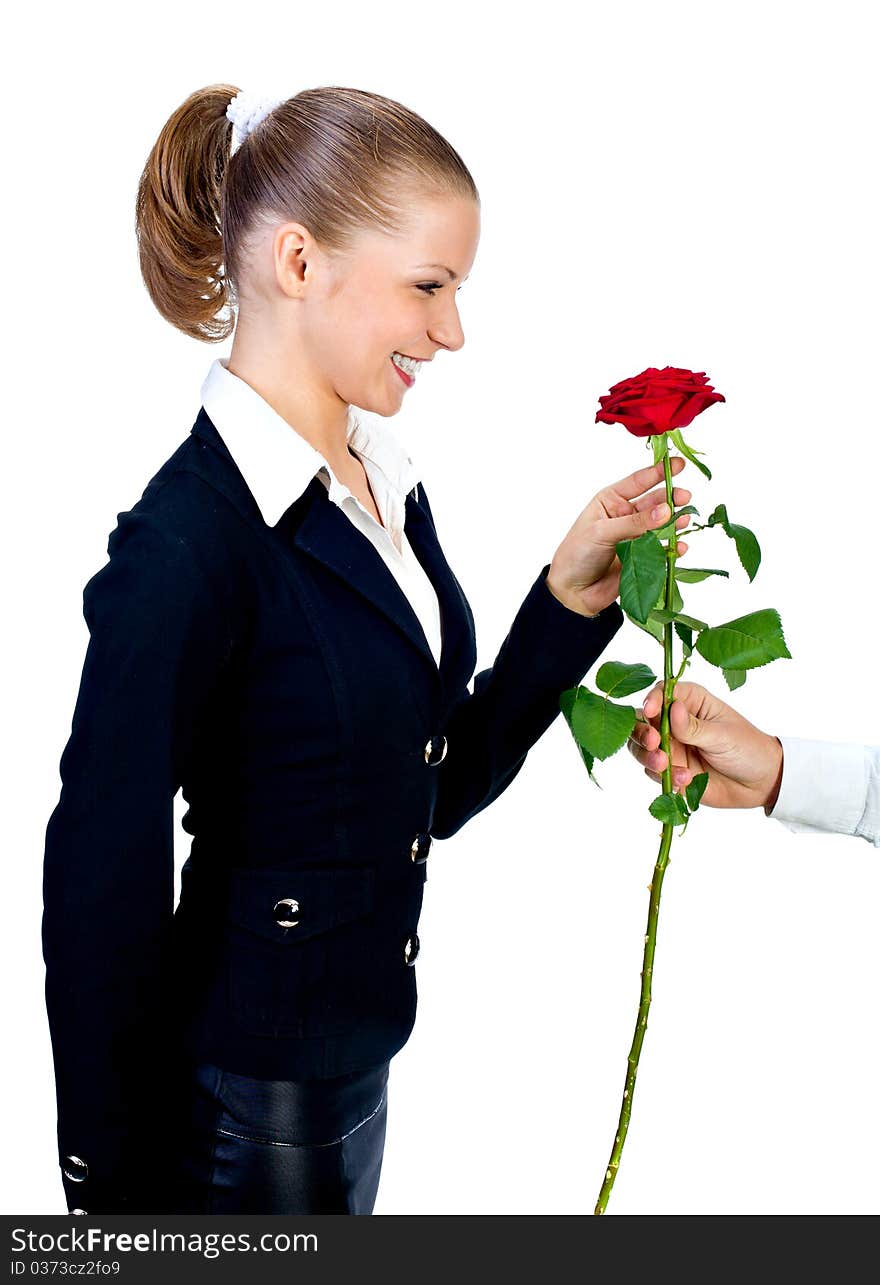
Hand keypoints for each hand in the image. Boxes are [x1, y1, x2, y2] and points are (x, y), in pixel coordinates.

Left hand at [546, 457, 692, 616]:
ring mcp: (636, 536)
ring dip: (675, 521)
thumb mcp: (602, 532)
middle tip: (685, 497)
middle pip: (654, 502)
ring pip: (662, 524)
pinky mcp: (643, 557)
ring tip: (684, 519)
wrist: (573, 592)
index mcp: (611, 501)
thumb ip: (635, 522)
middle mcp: (625, 515)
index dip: (658, 472)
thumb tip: (665, 511)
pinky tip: (680, 546)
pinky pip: (663, 548)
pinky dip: (673, 547)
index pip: (638, 482)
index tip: (678, 464)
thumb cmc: (577, 554)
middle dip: (671, 498)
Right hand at [628, 679, 783, 810]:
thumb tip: (672, 709)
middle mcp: (675, 722)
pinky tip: (685, 780)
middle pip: (643, 721)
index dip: (652, 700)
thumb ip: (694, 727)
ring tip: (664, 766)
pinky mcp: (671, 770)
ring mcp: (672, 747)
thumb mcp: (723, 735)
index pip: (662, 693)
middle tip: (653, 743)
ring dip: (648, 757)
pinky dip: (664, 777)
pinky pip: (654, 772)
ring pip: (641, 748)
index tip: (651, 712)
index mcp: (691, 702)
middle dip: (642, 732)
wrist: (760, 784)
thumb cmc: (747, 748)